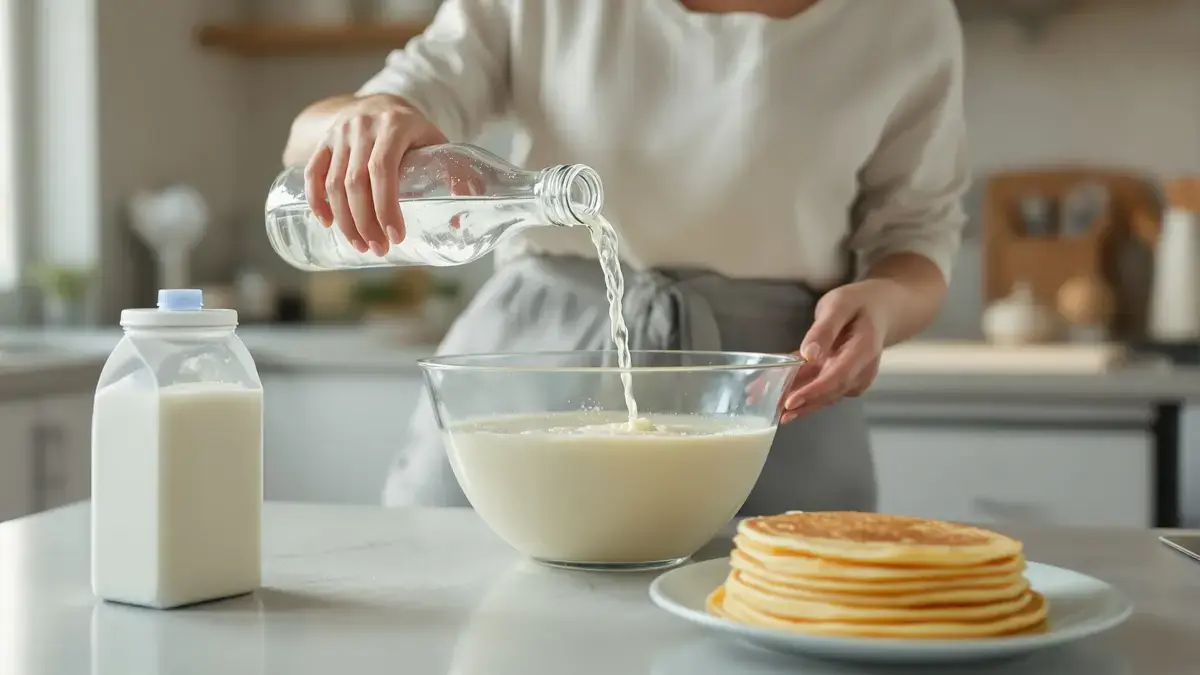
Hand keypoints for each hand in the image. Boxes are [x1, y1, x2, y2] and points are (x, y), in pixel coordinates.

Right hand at [304, 94, 447, 255]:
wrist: (381, 104)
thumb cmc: (414, 132)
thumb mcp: (437, 143)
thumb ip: (455, 175)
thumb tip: (460, 224)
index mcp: (394, 125)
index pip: (383, 169)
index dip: (386, 206)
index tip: (396, 236)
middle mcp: (362, 126)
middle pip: (356, 182)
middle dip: (366, 222)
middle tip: (379, 249)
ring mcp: (339, 133)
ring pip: (334, 183)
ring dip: (345, 220)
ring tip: (361, 245)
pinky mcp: (324, 141)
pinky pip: (313, 172)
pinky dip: (317, 200)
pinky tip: (327, 223)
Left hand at [780, 280, 900, 422]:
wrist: (879, 309)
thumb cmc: (858, 303)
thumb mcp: (839, 305)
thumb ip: (824, 329)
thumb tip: (809, 354)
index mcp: (863, 350)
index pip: (838, 377)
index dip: (814, 392)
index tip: (791, 402)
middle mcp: (862, 370)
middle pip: (830, 392)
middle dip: (801, 403)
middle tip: (772, 411)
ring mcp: (854, 377)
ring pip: (824, 394)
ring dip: (799, 402)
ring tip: (771, 408)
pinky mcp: (844, 379)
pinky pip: (821, 387)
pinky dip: (801, 391)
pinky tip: (779, 393)